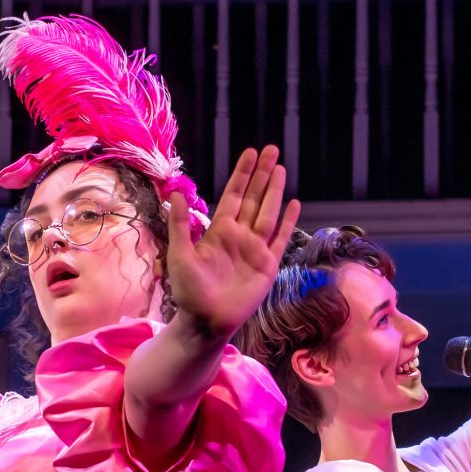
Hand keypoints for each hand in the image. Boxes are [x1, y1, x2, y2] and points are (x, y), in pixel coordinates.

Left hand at [161, 145, 298, 339]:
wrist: (206, 322)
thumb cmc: (189, 291)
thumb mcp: (180, 255)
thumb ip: (181, 225)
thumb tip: (176, 193)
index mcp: (219, 231)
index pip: (233, 194)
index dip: (243, 174)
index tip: (251, 153)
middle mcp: (239, 235)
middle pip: (254, 197)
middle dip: (263, 174)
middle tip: (272, 149)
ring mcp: (255, 249)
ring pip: (268, 213)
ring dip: (275, 191)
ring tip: (282, 169)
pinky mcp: (268, 265)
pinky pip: (280, 239)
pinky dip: (288, 221)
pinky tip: (294, 204)